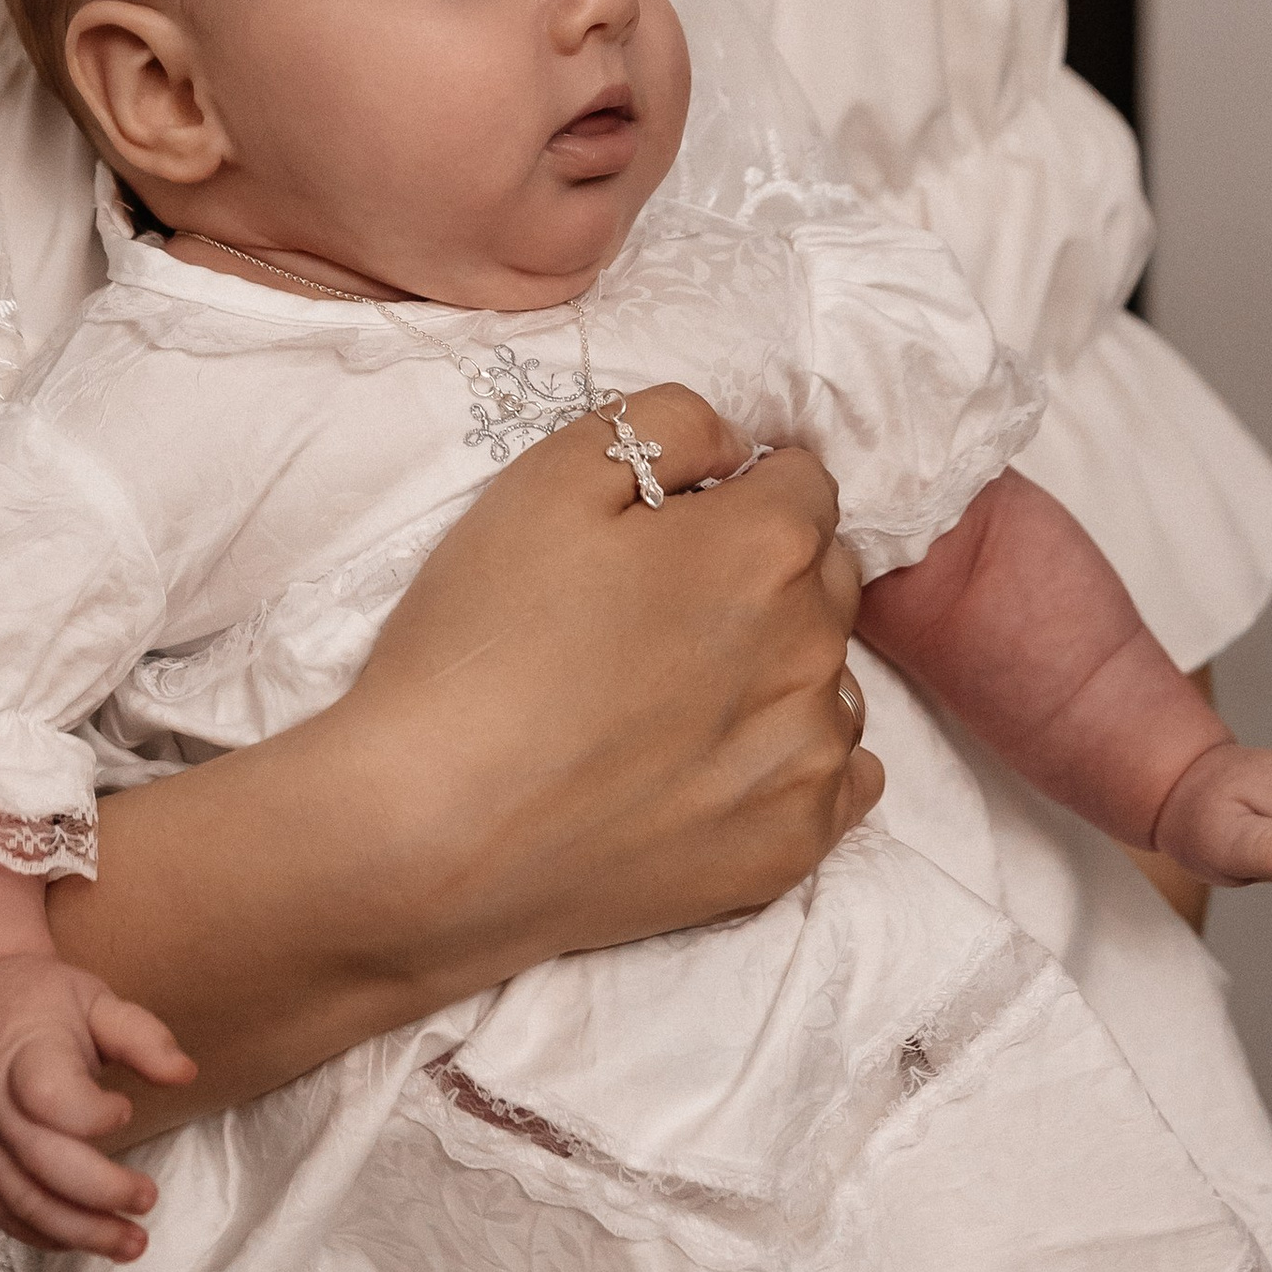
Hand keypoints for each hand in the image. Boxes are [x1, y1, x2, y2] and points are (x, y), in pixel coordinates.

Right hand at [0, 954, 196, 1260]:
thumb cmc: (32, 1000)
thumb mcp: (91, 998)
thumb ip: (140, 1036)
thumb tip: (186, 1074)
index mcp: (22, 1053)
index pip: (48, 1096)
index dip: (91, 1114)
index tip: (125, 1110)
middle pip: (40, 1161)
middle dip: (100, 1191)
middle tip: (147, 1199)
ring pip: (22, 1201)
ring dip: (79, 1231)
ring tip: (130, 1243)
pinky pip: (1, 1213)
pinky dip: (44, 1234)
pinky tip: (83, 1240)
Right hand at [348, 385, 882, 981]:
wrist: (430, 837)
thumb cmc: (480, 645)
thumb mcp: (546, 479)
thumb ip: (666, 425)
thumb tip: (735, 448)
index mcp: (766, 547)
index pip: (801, 483)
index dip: (731, 494)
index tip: (665, 531)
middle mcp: (816, 648)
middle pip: (825, 576)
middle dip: (762, 575)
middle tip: (652, 614)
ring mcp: (811, 756)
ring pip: (830, 677)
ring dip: (776, 669)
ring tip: (666, 700)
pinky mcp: (792, 846)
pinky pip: (841, 776)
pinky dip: (792, 759)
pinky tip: (709, 765)